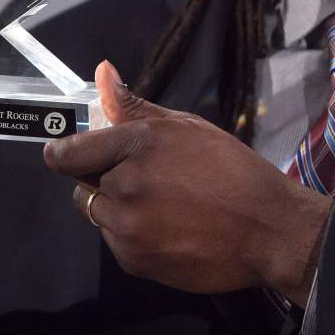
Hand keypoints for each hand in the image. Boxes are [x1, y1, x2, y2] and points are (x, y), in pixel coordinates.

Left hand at [44, 61, 331, 304]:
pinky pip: (117, 242)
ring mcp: (127, 228)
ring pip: (99, 215)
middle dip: (104, 180)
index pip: (65, 154)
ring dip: (119, 209)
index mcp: (135, 145)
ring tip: (164, 207)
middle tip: (147, 180)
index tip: (77, 155)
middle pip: (82, 186)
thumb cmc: (233, 170)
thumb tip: (101, 73)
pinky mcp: (134, 261)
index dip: (67, 153)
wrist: (268, 230)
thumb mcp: (187, 128)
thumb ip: (135, 106)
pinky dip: (134, 236)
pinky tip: (170, 229)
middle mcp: (124, 187)